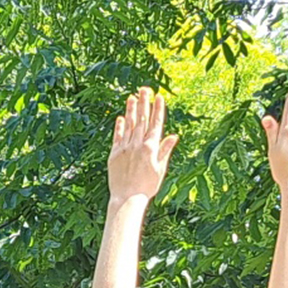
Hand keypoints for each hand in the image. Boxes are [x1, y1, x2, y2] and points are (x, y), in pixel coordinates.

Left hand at [105, 88, 178, 204]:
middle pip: (141, 119)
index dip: (157, 109)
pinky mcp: (114, 154)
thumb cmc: (147, 186)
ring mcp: (125, 148)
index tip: (159, 97)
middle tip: (144, 89)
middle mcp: (137, 145)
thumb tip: (173, 136)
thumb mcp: (160, 169)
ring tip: (132, 97)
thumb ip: (165, 150)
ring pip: (129, 125)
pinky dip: (119, 126)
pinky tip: (120, 117)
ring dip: (131, 110)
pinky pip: (117, 136)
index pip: (156, 123)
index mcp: (151, 148)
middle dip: (144, 103)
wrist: (127, 199)